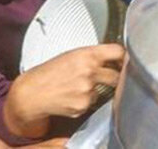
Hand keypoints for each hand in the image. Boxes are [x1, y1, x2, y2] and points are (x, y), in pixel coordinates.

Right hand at [5, 44, 123, 136]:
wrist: (32, 92)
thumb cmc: (49, 72)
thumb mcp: (72, 55)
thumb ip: (93, 56)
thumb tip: (112, 58)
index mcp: (87, 54)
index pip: (118, 51)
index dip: (124, 57)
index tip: (125, 61)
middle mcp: (89, 71)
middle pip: (117, 75)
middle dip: (116, 77)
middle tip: (109, 77)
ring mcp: (87, 90)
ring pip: (102, 91)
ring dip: (95, 90)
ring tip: (76, 86)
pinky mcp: (83, 105)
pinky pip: (92, 103)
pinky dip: (85, 101)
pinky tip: (71, 96)